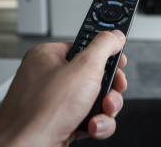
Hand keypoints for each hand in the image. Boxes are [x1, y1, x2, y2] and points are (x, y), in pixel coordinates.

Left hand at [0, 30, 127, 146]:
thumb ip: (104, 46)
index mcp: (49, 56)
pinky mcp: (59, 123)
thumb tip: (115, 35)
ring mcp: (54, 103)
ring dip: (105, 108)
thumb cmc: (41, 111)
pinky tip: (92, 126)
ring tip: (102, 112)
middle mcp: (49, 77)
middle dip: (109, 87)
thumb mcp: (84, 68)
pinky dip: (95, 124)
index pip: (85, 46)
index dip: (106, 54)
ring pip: (94, 99)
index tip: (119, 60)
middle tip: (113, 89)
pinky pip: (87, 118)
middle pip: (95, 75)